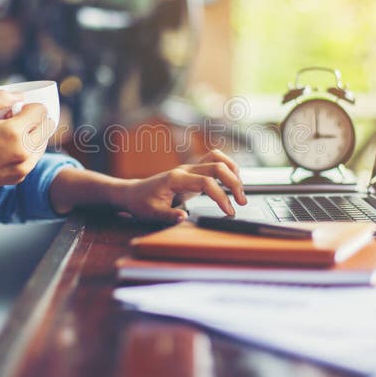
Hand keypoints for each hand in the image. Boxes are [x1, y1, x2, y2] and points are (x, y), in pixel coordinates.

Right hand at [0, 90, 54, 194]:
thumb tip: (21, 97)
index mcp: (14, 132)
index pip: (41, 111)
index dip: (29, 106)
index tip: (15, 110)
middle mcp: (25, 150)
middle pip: (48, 125)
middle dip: (35, 118)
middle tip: (16, 120)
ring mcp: (25, 165)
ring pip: (44, 141)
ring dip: (34, 133)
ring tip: (11, 133)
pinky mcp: (22, 175)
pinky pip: (35, 155)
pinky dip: (28, 147)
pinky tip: (9, 146)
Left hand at [120, 149, 247, 223]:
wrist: (133, 193)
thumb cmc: (142, 203)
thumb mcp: (151, 213)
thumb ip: (168, 215)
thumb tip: (184, 218)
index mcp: (176, 178)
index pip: (206, 182)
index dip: (220, 196)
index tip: (228, 211)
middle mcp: (185, 170)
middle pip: (217, 166)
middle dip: (234, 182)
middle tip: (242, 202)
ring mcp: (190, 168)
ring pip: (217, 158)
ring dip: (233, 171)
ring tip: (240, 191)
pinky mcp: (193, 172)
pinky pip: (214, 162)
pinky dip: (227, 168)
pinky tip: (232, 183)